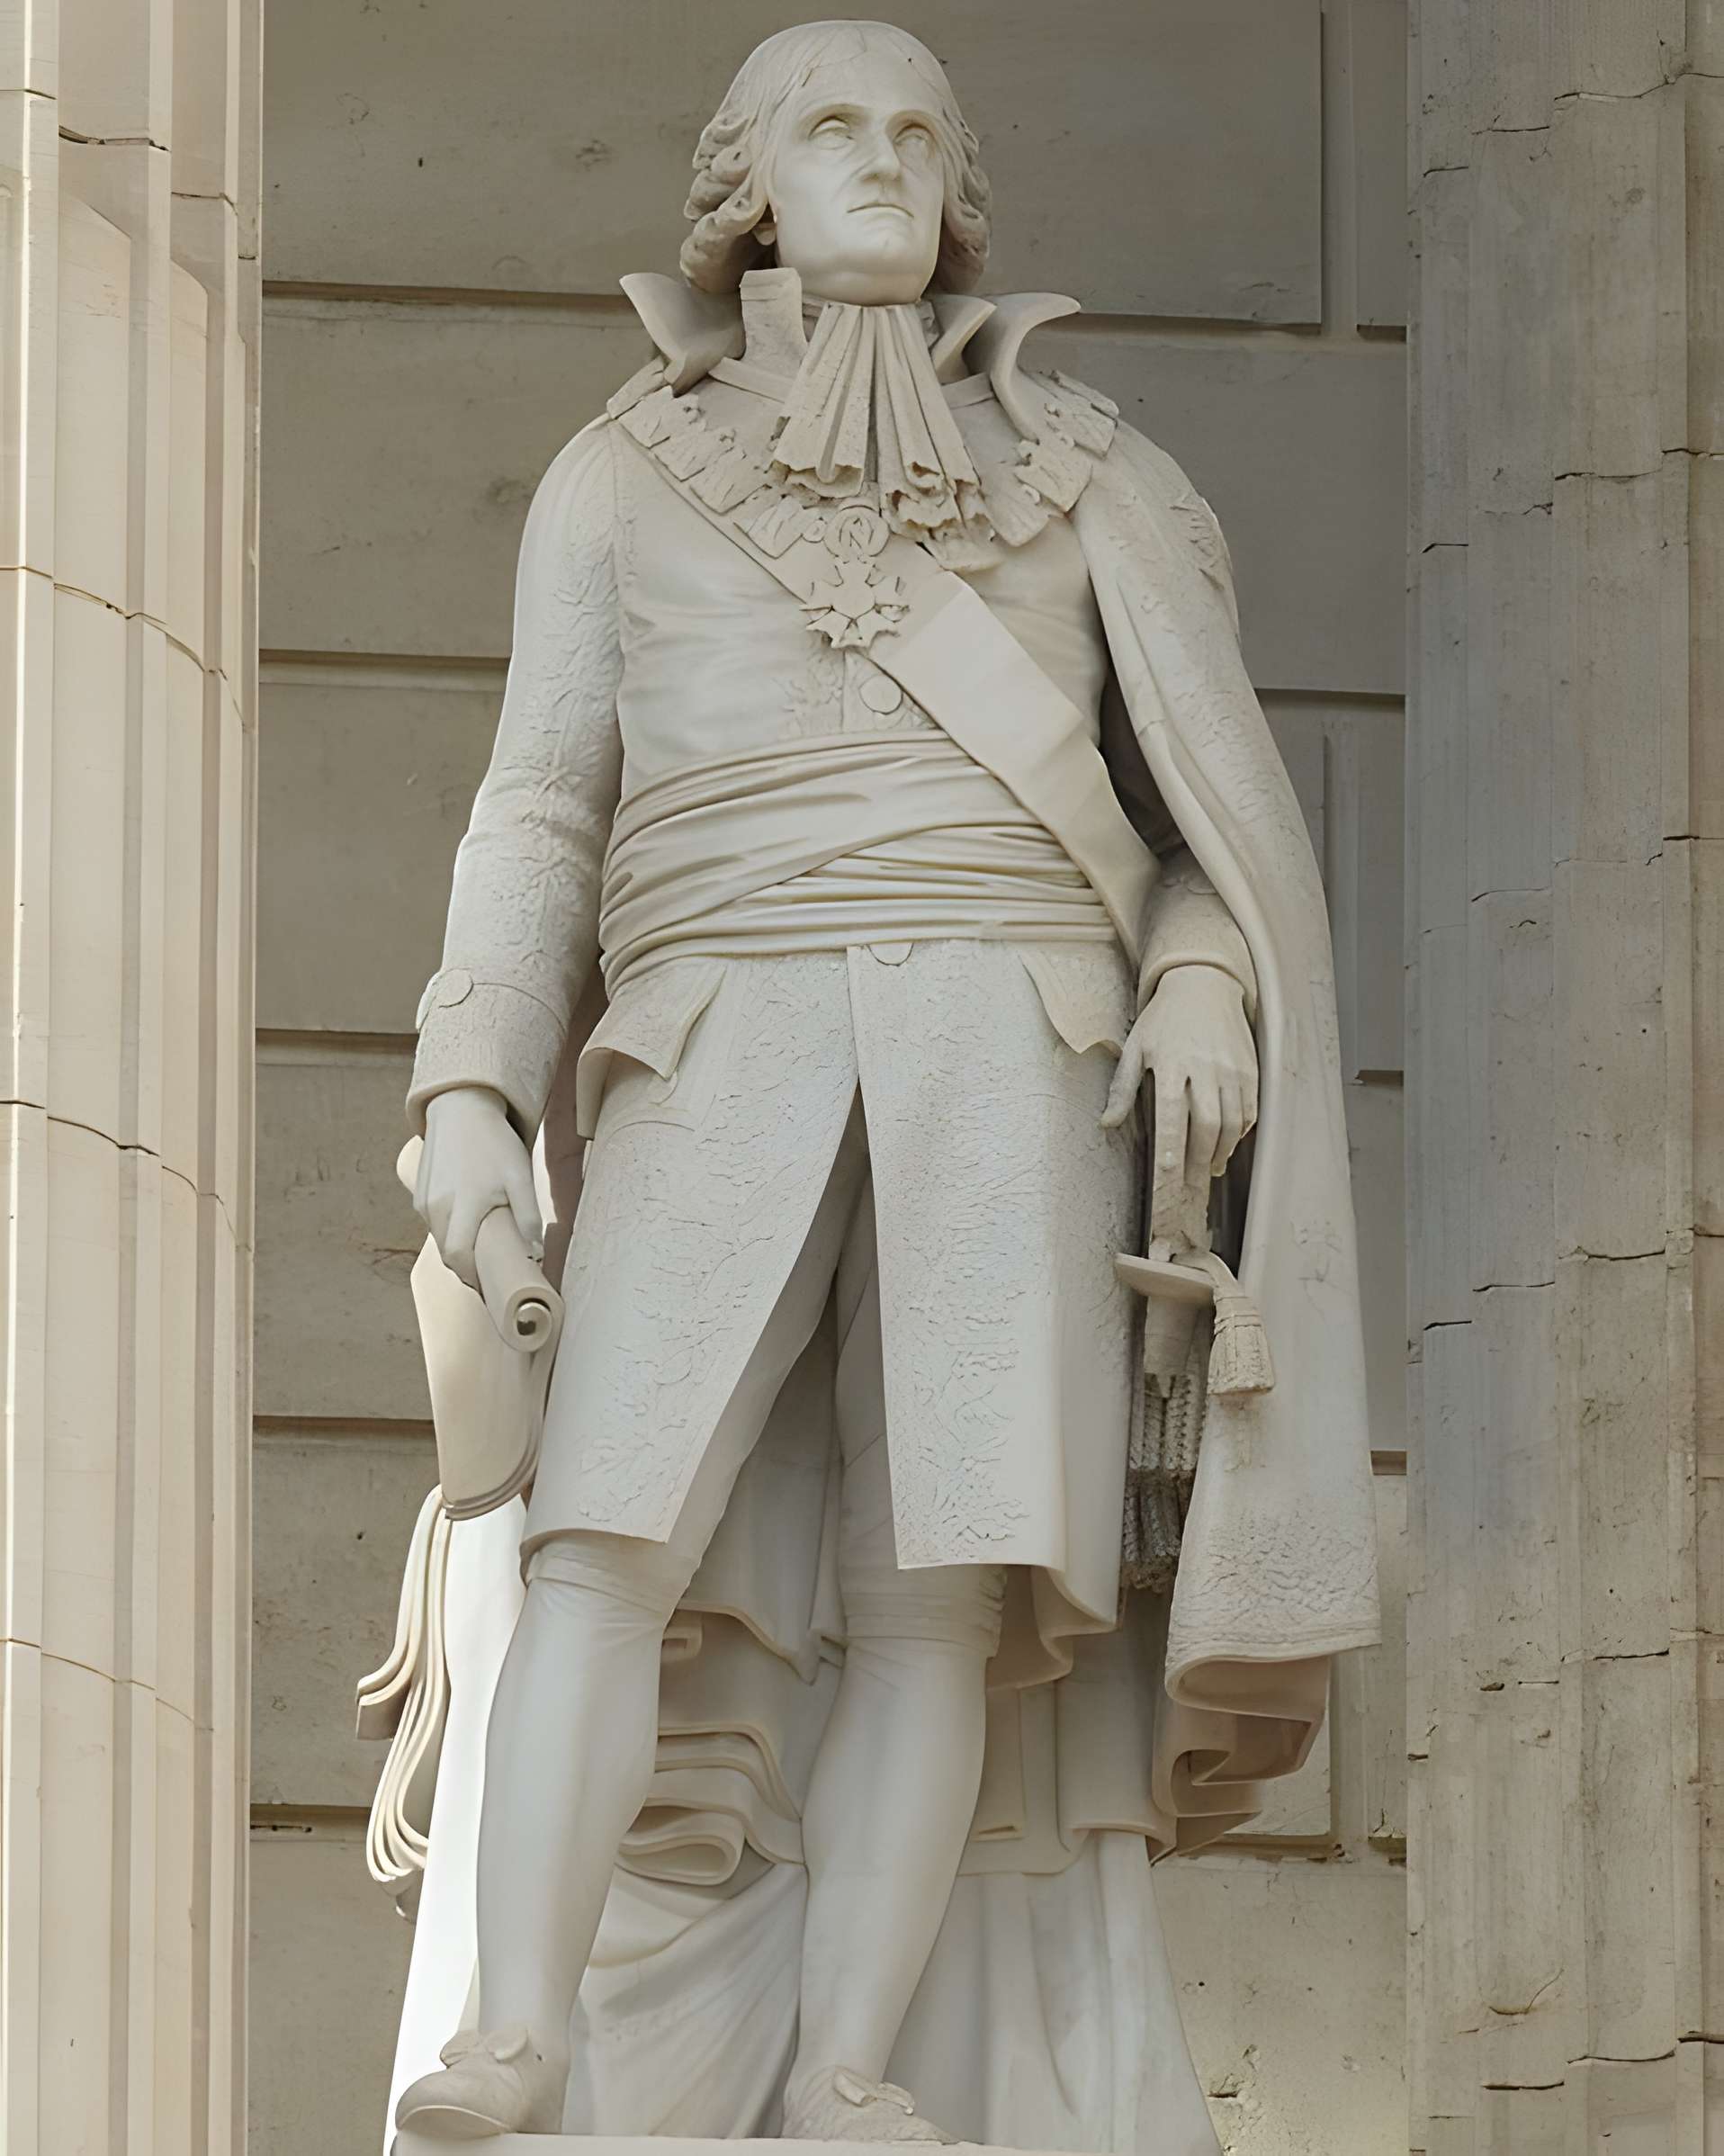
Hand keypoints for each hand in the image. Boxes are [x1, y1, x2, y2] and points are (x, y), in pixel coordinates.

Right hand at [415, 1086, 541, 1291]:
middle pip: (448, 1254)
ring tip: (483, 1248)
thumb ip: (528, 1216)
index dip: (473, 1277)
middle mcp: (436, 1206)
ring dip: (459, 1249)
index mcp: (462, 1204)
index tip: (492, 1285)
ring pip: (440, 1239)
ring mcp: (424, 1201)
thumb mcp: (520, 1175)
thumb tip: (534, 1254)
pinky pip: (433, 1224)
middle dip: (468, 1268)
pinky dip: (449, 1231)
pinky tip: (468, 1225)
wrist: (460, 1108)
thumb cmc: (493, 1142)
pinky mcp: (419, 1194)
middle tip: (493, 1272)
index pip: (459, 1257)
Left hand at [1101, 966, 1258, 1243]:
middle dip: (1199, 1160)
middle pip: (1207, 1124)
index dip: (1173, 1147)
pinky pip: (1248, 1111)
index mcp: (1171, 1062)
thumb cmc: (1163, 1021)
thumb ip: (1123, 1088)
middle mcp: (1205, 1066)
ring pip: (1232, 1123)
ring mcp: (1232, 1069)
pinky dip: (1239, 1133)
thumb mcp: (1135, 1048)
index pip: (1172, 1113)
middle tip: (1191, 1184)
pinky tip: (1226, 1142)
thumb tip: (1106, 1124)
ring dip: (1221, 1151)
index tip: (1169, 1175)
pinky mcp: (1250, 1070)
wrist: (1203, 986)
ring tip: (1209, 1167)